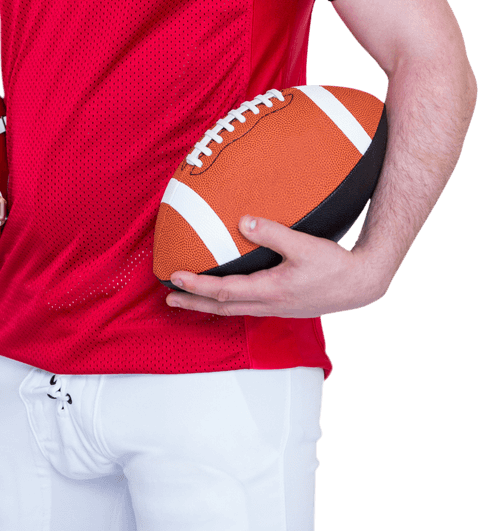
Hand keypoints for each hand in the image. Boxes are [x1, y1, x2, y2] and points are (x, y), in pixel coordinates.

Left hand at [165, 216, 390, 318]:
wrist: (361, 285)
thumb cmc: (335, 266)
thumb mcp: (304, 245)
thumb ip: (272, 232)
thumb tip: (243, 221)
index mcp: (270, 290)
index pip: (223, 291)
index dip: (196, 286)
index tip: (175, 278)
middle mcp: (269, 304)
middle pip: (222, 308)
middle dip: (193, 303)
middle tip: (169, 298)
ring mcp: (276, 307)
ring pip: (234, 310)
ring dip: (208, 305)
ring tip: (190, 299)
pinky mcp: (283, 305)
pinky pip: (247, 307)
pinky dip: (228, 303)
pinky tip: (227, 296)